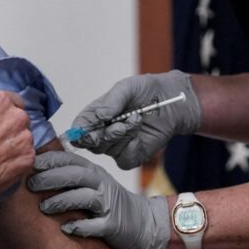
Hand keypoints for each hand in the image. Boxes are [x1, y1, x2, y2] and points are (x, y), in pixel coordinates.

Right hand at [0, 69, 34, 198]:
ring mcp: (25, 140)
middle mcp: (17, 117)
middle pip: (17, 116)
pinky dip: (16, 157)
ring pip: (23, 135)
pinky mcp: (28, 160)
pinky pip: (26, 154)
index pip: (8, 98)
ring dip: (12, 140)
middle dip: (6, 123)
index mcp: (0, 100)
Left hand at [27, 151, 169, 248]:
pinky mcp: (113, 225)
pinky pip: (95, 225)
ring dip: (61, 201)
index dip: (50, 160)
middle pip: (75, 175)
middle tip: (30, 185)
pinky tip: (65, 229)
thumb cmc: (108, 204)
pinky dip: (80, 226)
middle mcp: (101, 184)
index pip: (70, 160)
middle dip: (50, 178)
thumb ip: (69, 178)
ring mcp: (108, 204)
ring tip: (43, 207)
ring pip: (84, 197)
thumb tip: (33, 174)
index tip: (29, 163)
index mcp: (93, 173)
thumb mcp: (92, 185)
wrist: (144, 223)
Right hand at [72, 70, 200, 167]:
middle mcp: (101, 132)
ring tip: (137, 120)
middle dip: (105, 135)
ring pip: (107, 150)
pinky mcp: (130, 156)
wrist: (171, 102)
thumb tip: (100, 116)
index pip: (78, 129)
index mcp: (94, 115)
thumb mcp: (127, 88)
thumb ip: (112, 101)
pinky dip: (131, 148)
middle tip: (121, 124)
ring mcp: (115, 146)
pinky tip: (139, 136)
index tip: (88, 130)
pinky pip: (123, 160)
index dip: (79, 132)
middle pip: (90, 144)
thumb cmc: (146, 91)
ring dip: (123, 136)